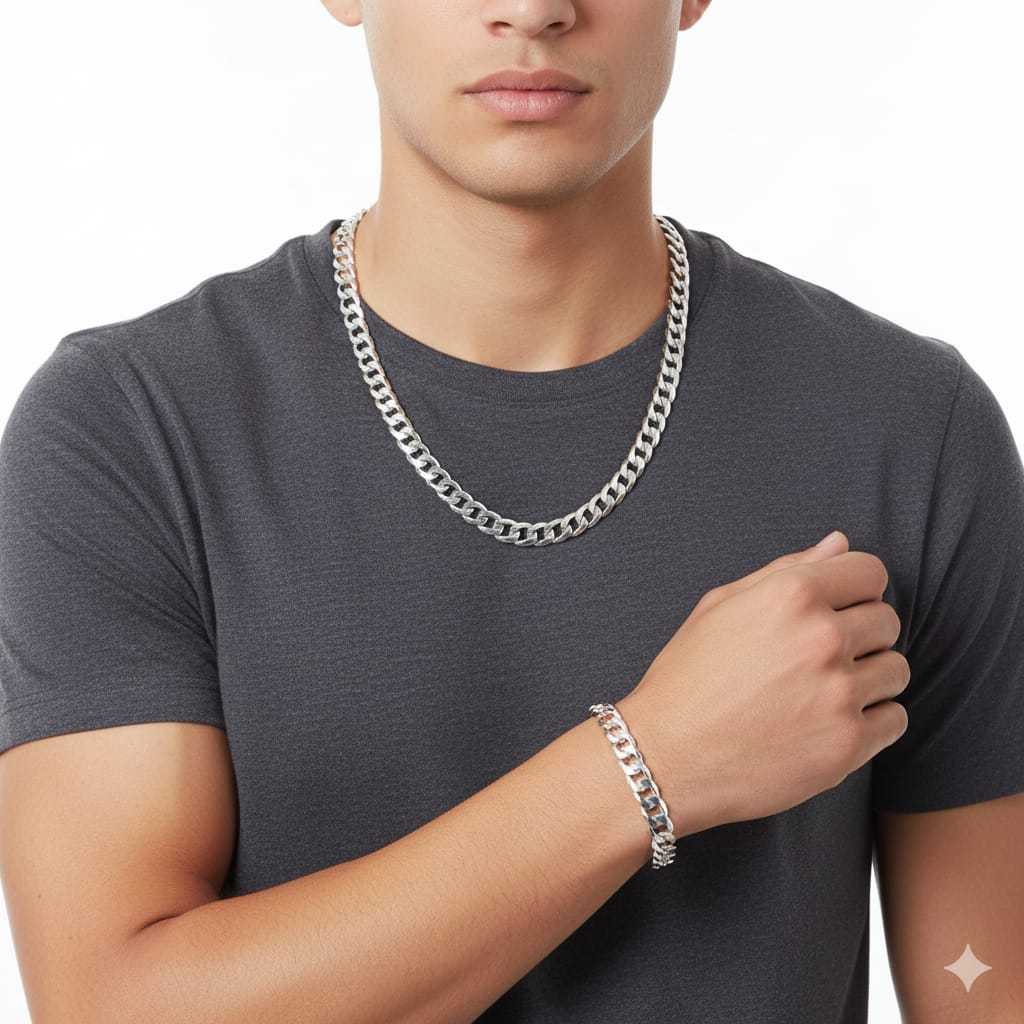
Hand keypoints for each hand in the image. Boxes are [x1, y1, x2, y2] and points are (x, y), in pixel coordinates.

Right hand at [618, 531, 909, 835]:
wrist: (666, 757)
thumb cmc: (687, 677)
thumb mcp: (721, 606)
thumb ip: (786, 570)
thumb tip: (840, 544)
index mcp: (791, 595)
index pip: (870, 572)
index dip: (855, 590)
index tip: (838, 609)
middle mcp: (822, 638)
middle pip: (887, 621)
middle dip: (860, 635)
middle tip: (818, 659)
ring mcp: (838, 693)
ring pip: (895, 670)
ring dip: (868, 678)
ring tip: (822, 692)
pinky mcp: (848, 744)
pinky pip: (895, 719)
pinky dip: (871, 721)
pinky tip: (829, 723)